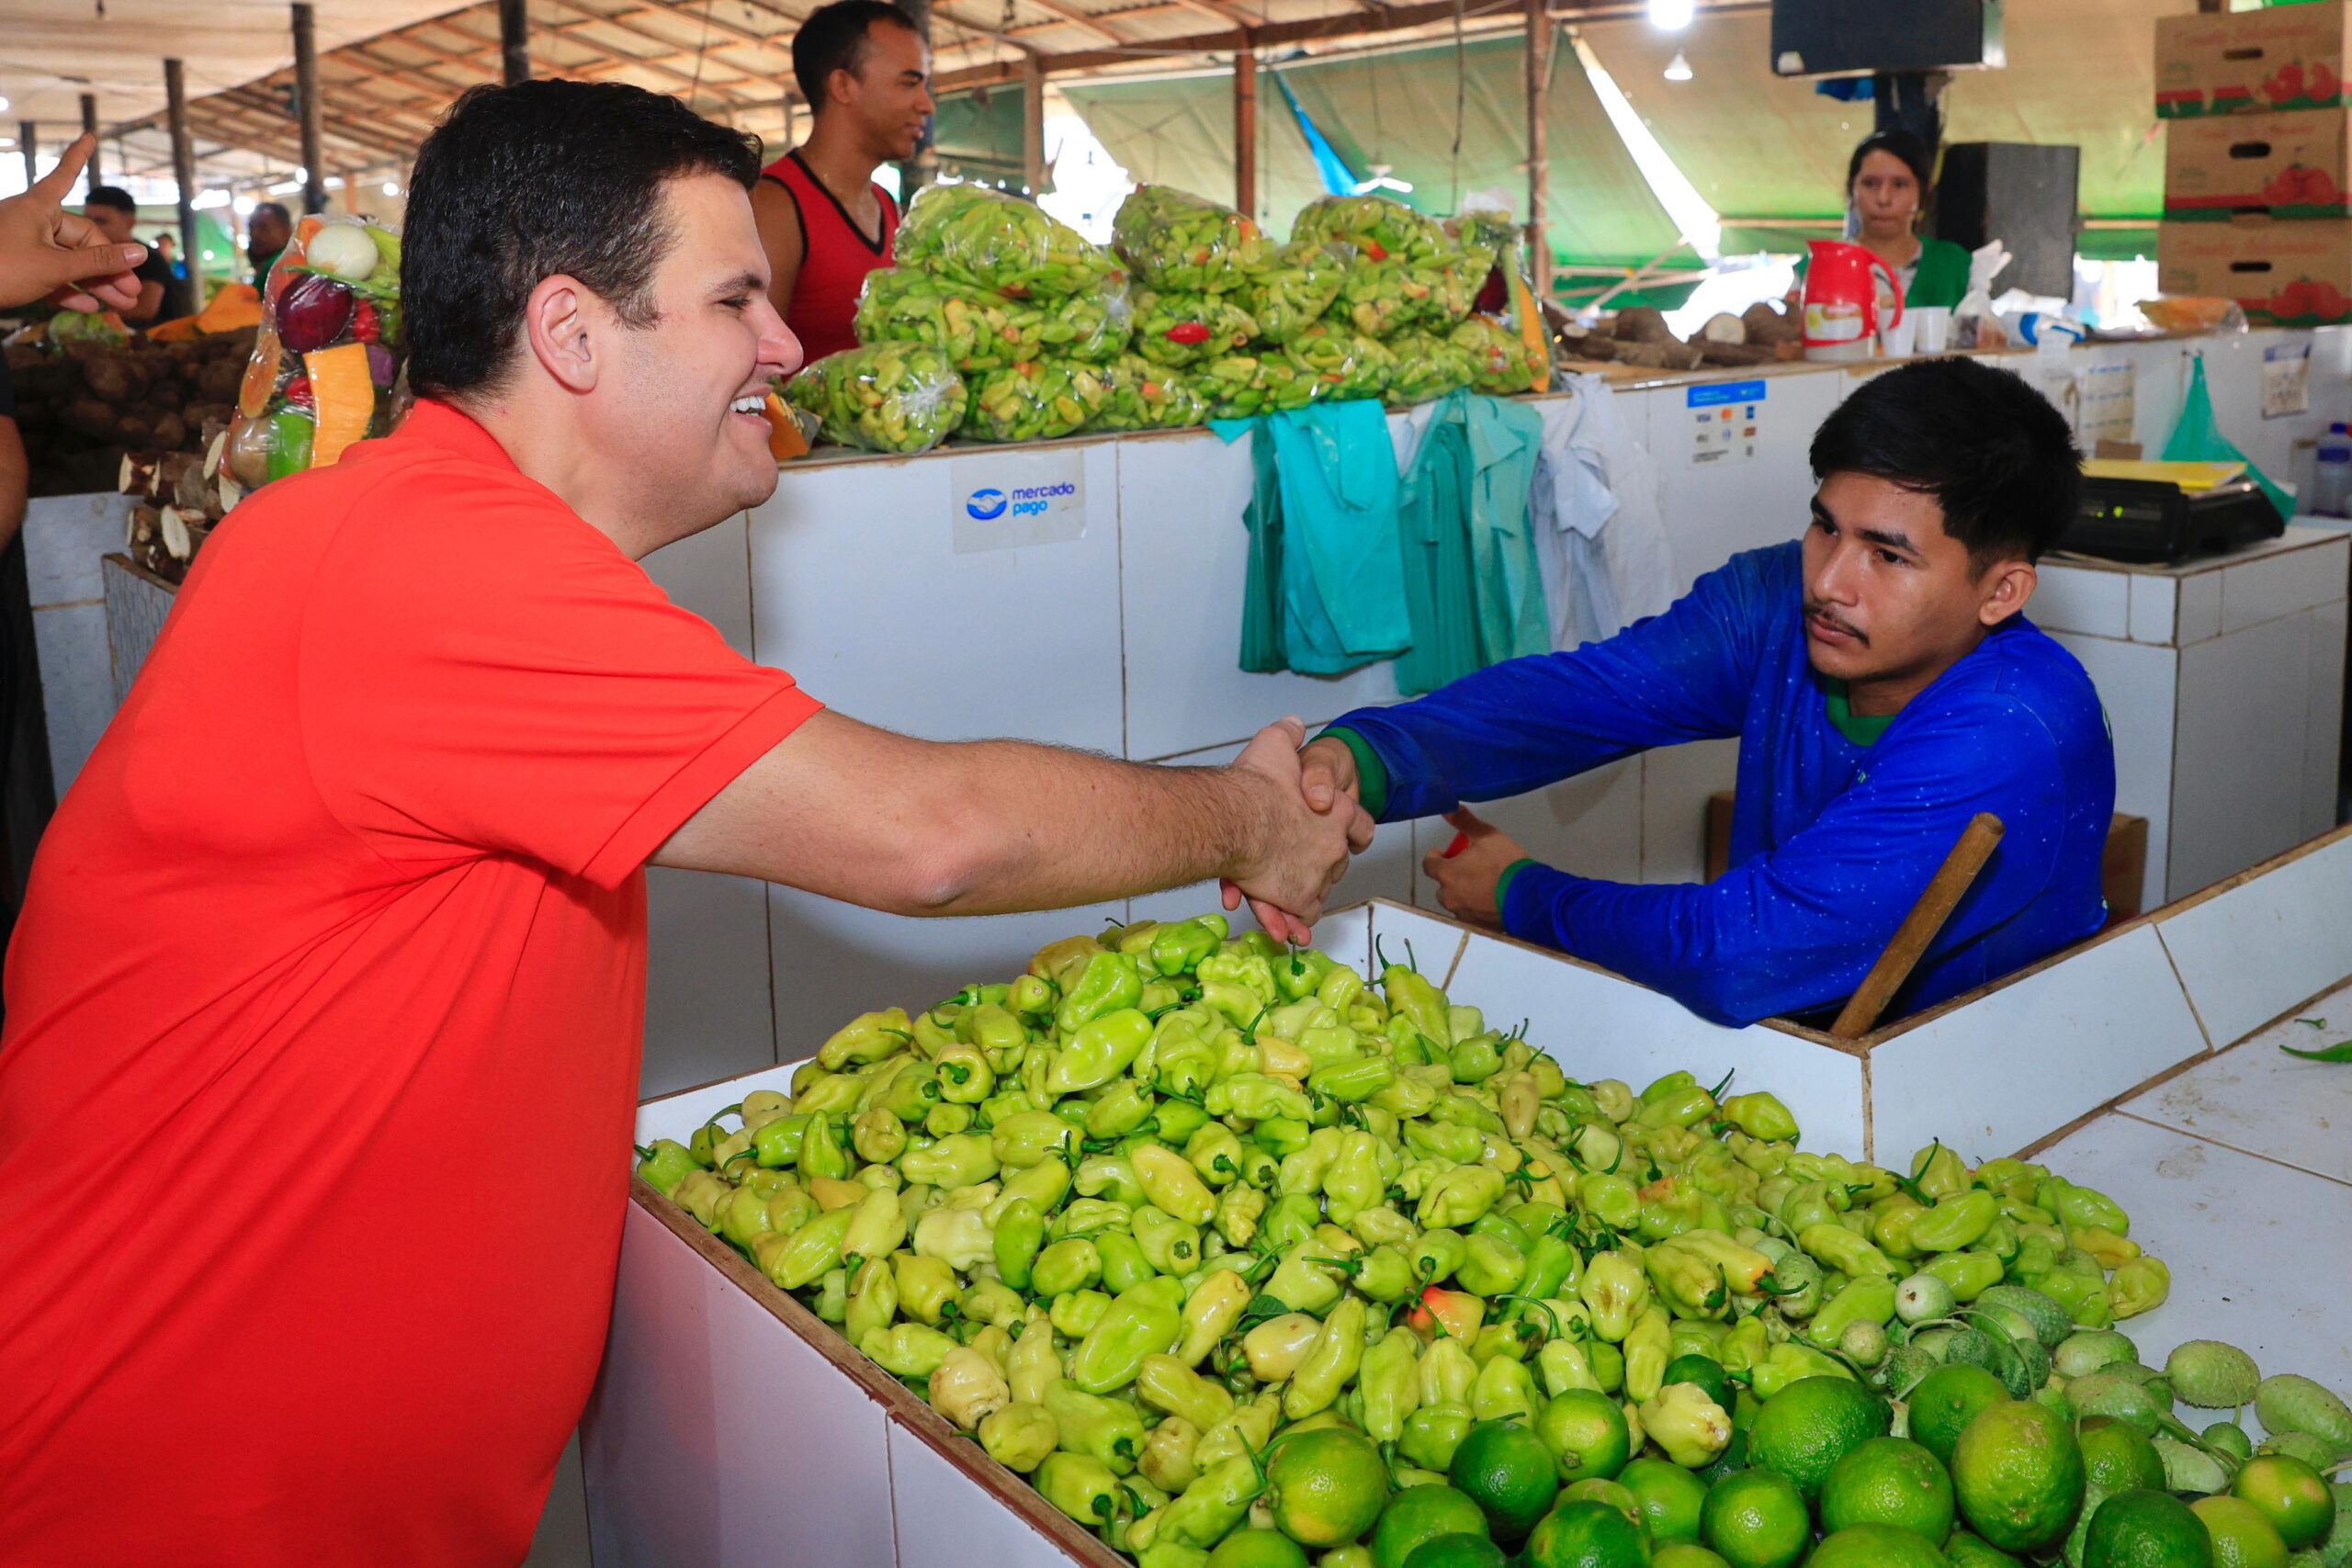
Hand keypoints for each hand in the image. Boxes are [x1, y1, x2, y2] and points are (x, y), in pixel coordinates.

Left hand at [0, 135, 147, 312]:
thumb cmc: (1, 268)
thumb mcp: (55, 266)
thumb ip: (99, 262)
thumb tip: (142, 252)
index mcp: (38, 207)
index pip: (65, 176)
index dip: (78, 158)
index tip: (90, 136)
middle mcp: (31, 221)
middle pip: (80, 238)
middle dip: (109, 266)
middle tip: (133, 293)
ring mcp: (22, 245)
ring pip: (69, 261)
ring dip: (96, 284)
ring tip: (122, 306)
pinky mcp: (17, 268)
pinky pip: (51, 275)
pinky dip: (70, 290)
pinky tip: (91, 308)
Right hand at [1221, 717, 1374, 943]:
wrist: (1238, 816)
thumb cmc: (1256, 782)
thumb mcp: (1275, 744)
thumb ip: (1287, 734)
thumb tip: (1294, 723)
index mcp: (1340, 810)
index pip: (1361, 827)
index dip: (1354, 833)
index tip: (1350, 840)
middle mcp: (1335, 845)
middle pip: (1334, 864)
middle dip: (1317, 870)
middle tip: (1301, 873)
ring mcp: (1319, 873)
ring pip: (1315, 892)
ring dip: (1302, 903)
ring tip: (1292, 920)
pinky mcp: (1298, 896)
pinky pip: (1299, 913)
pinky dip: (1291, 921)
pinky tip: (1283, 929)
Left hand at [1420, 808, 1525, 930]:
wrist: (1529, 898)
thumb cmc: (1505, 864)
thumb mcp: (1488, 836)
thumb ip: (1465, 822)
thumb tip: (1447, 807)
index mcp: (1448, 875)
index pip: (1428, 865)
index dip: (1435, 856)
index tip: (1444, 852)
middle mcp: (1450, 897)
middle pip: (1442, 886)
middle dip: (1451, 876)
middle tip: (1468, 868)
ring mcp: (1464, 914)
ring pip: (1456, 901)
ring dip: (1463, 892)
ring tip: (1482, 884)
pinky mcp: (1479, 926)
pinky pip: (1471, 914)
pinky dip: (1476, 906)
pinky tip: (1491, 900)